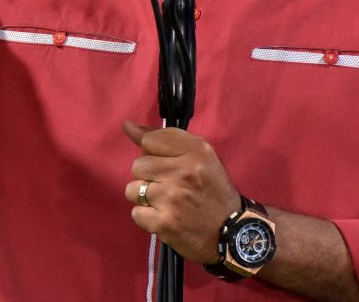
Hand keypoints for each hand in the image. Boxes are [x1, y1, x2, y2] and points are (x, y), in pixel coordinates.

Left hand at [123, 119, 240, 263]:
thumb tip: (128, 125)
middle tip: (168, 185)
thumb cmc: (213, 190)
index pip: (149, 140)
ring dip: (144, 197)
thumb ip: (165, 139)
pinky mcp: (162, 222)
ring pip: (133, 189)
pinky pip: (136, 213)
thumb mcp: (200, 156)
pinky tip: (163, 216)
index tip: (164, 163)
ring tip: (164, 202)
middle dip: (149, 175)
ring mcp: (171, 198)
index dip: (153, 153)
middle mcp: (182, 172)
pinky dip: (146, 217)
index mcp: (195, 151)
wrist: (230, 233)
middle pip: (138, 165)